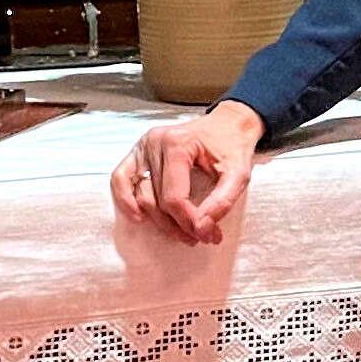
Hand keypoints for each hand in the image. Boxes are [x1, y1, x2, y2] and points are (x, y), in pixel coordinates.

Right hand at [113, 100, 263, 244]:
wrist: (228, 124)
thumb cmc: (232, 146)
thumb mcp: (239, 173)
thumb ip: (223, 202)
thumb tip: (202, 229)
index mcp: (178, 144)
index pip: (174, 197)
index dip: (189, 222)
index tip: (209, 235)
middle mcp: (155, 142)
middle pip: (157, 200)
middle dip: (178, 225)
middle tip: (201, 237)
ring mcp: (143, 146)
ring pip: (141, 195)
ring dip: (159, 221)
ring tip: (183, 233)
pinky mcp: (137, 152)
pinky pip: (121, 178)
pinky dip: (125, 199)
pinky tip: (139, 217)